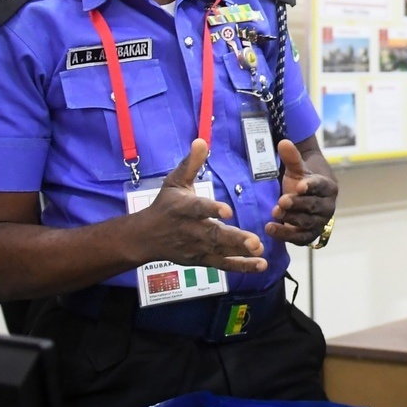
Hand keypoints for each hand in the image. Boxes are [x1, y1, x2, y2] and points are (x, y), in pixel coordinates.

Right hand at [143, 139, 267, 272]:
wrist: (145, 237)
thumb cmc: (164, 206)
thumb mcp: (174, 182)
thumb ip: (190, 164)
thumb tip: (201, 141)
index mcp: (183, 208)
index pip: (198, 208)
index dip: (211, 209)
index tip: (228, 211)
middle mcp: (190, 229)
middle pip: (213, 234)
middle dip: (234, 238)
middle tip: (254, 241)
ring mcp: (196, 247)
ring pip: (219, 250)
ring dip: (240, 252)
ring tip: (259, 250)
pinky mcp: (201, 260)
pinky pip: (222, 264)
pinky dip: (241, 266)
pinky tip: (260, 265)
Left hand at [266, 139, 338, 244]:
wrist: (303, 200)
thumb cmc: (301, 182)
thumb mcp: (296, 169)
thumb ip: (292, 157)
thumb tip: (283, 142)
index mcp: (328, 187)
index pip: (322, 186)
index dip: (312, 187)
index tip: (300, 186)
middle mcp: (328, 206)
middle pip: (314, 206)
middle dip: (297, 204)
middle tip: (281, 201)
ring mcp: (320, 222)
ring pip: (307, 222)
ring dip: (291, 219)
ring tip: (275, 213)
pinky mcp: (310, 235)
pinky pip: (301, 238)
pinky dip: (286, 235)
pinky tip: (271, 229)